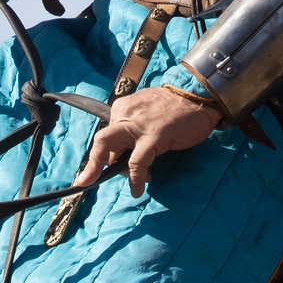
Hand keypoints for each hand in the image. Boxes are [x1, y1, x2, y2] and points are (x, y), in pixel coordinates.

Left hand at [74, 87, 222, 195]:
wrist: (198, 95)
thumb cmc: (175, 106)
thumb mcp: (146, 111)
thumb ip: (133, 127)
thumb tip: (124, 156)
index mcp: (122, 108)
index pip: (107, 135)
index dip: (105, 156)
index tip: (98, 170)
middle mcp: (125, 115)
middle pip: (101, 142)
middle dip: (92, 165)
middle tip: (85, 182)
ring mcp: (138, 126)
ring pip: (111, 152)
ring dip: (114, 173)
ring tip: (132, 187)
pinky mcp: (153, 137)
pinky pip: (137, 163)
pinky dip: (135, 179)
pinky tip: (138, 188)